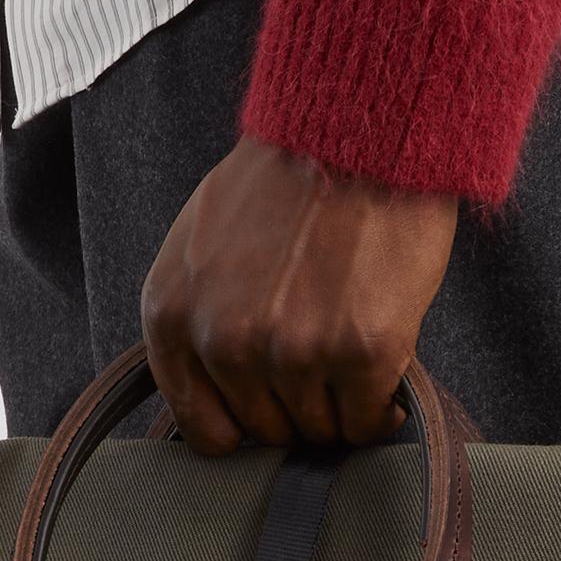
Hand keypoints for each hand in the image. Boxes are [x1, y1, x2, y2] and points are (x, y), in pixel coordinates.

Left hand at [141, 137, 459, 454]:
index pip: (202, 427)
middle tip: (325, 372)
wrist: (360, 128)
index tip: (272, 409)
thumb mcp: (201, 242)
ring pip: (318, 431)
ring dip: (341, 409)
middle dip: (297, 410)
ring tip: (354, 363)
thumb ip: (199, 315)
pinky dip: (380, 410)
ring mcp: (292, 350)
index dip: (244, 424)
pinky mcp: (359, 353)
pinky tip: (386, 381)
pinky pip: (365, 421)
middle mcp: (224, 340)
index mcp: (174, 314)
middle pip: (266, 430)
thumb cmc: (289, 176)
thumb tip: (221, 385)